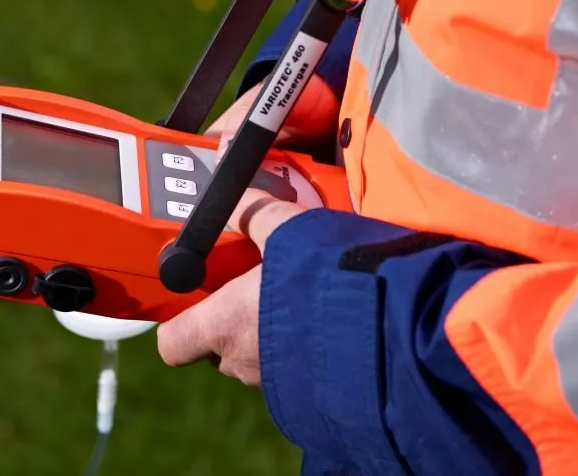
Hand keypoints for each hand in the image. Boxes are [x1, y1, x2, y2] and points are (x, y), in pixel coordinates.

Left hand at [156, 77, 336, 384]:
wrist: (405, 332)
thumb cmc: (336, 281)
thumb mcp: (290, 229)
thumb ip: (255, 212)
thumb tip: (231, 182)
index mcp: (226, 325)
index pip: (171, 343)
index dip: (178, 320)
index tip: (198, 294)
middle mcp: (247, 362)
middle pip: (217, 347)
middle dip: (232, 318)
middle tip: (256, 284)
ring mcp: (282, 386)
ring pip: (259, 357)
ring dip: (271, 332)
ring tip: (301, 296)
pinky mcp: (318, 395)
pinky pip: (297, 371)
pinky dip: (306, 349)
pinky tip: (331, 319)